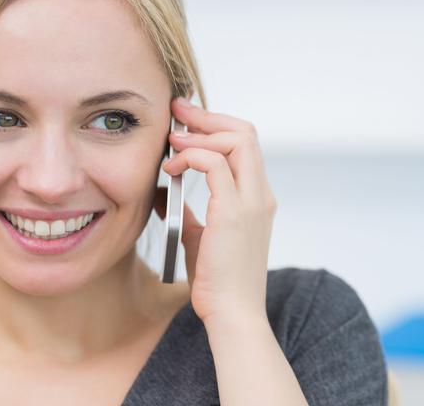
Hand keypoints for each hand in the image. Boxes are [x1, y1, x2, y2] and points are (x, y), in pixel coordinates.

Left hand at [156, 96, 276, 324]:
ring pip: (237, 140)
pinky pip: (217, 165)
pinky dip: (192, 157)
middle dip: (208, 117)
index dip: (216, 126)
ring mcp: (252, 201)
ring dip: (199, 135)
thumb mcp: (200, 235)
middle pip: (245, 132)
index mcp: (256, 197)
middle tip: (178, 111)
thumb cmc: (217, 279)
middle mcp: (260, 194)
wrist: (233, 313)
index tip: (187, 121)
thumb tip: (163, 189)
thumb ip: (188, 210)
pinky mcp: (235, 212)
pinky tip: (172, 168)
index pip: (244, 143)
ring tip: (172, 144)